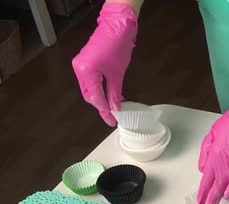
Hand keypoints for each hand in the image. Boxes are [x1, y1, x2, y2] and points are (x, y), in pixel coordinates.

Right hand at [72, 2, 137, 125]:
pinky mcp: (84, 61)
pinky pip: (90, 80)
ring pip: (89, 88)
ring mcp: (79, 64)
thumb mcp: (118, 74)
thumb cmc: (118, 48)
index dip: (104, 111)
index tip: (112, 121)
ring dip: (100, 97)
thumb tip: (116, 109)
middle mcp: (78, 69)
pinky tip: (110, 94)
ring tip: (114, 106)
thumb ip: (115, 93)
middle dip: (101, 105)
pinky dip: (99, 88)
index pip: (95, 98)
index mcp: (86, 72)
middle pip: (89, 94)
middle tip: (113, 115)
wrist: (117, 26)